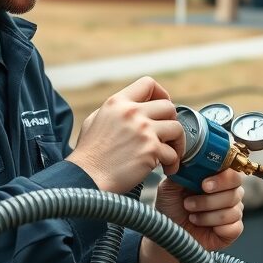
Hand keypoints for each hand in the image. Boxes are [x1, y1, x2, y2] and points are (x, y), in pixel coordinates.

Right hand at [66, 76, 183, 193]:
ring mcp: (143, 131)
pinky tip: (166, 168)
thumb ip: (115, 111)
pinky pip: (173, 153)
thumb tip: (134, 108)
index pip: (148, 83)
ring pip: (177, 128)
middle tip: (166, 136)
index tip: (161, 110)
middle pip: (168, 106)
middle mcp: (131, 113)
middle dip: (171, 122)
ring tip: (169, 154)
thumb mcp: (94, 121)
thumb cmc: (88, 155)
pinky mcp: (150, 150)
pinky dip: (172, 163)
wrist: (85, 179)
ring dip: (177, 143)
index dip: (161, 94)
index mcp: (117, 103)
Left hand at [154, 169, 244, 250]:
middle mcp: (228, 194)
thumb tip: (189, 159)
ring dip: (207, 215)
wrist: (168, 233)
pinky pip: (235, 227)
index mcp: (217, 179)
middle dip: (209, 200)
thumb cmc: (171, 208)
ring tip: (191, 216)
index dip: (222, 179)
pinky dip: (216, 227)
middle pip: (235, 192)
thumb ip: (182, 172)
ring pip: (233, 211)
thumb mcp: (170, 187)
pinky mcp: (232, 231)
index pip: (232, 173)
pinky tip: (202, 227)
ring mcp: (232, 212)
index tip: (204, 185)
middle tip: (188, 204)